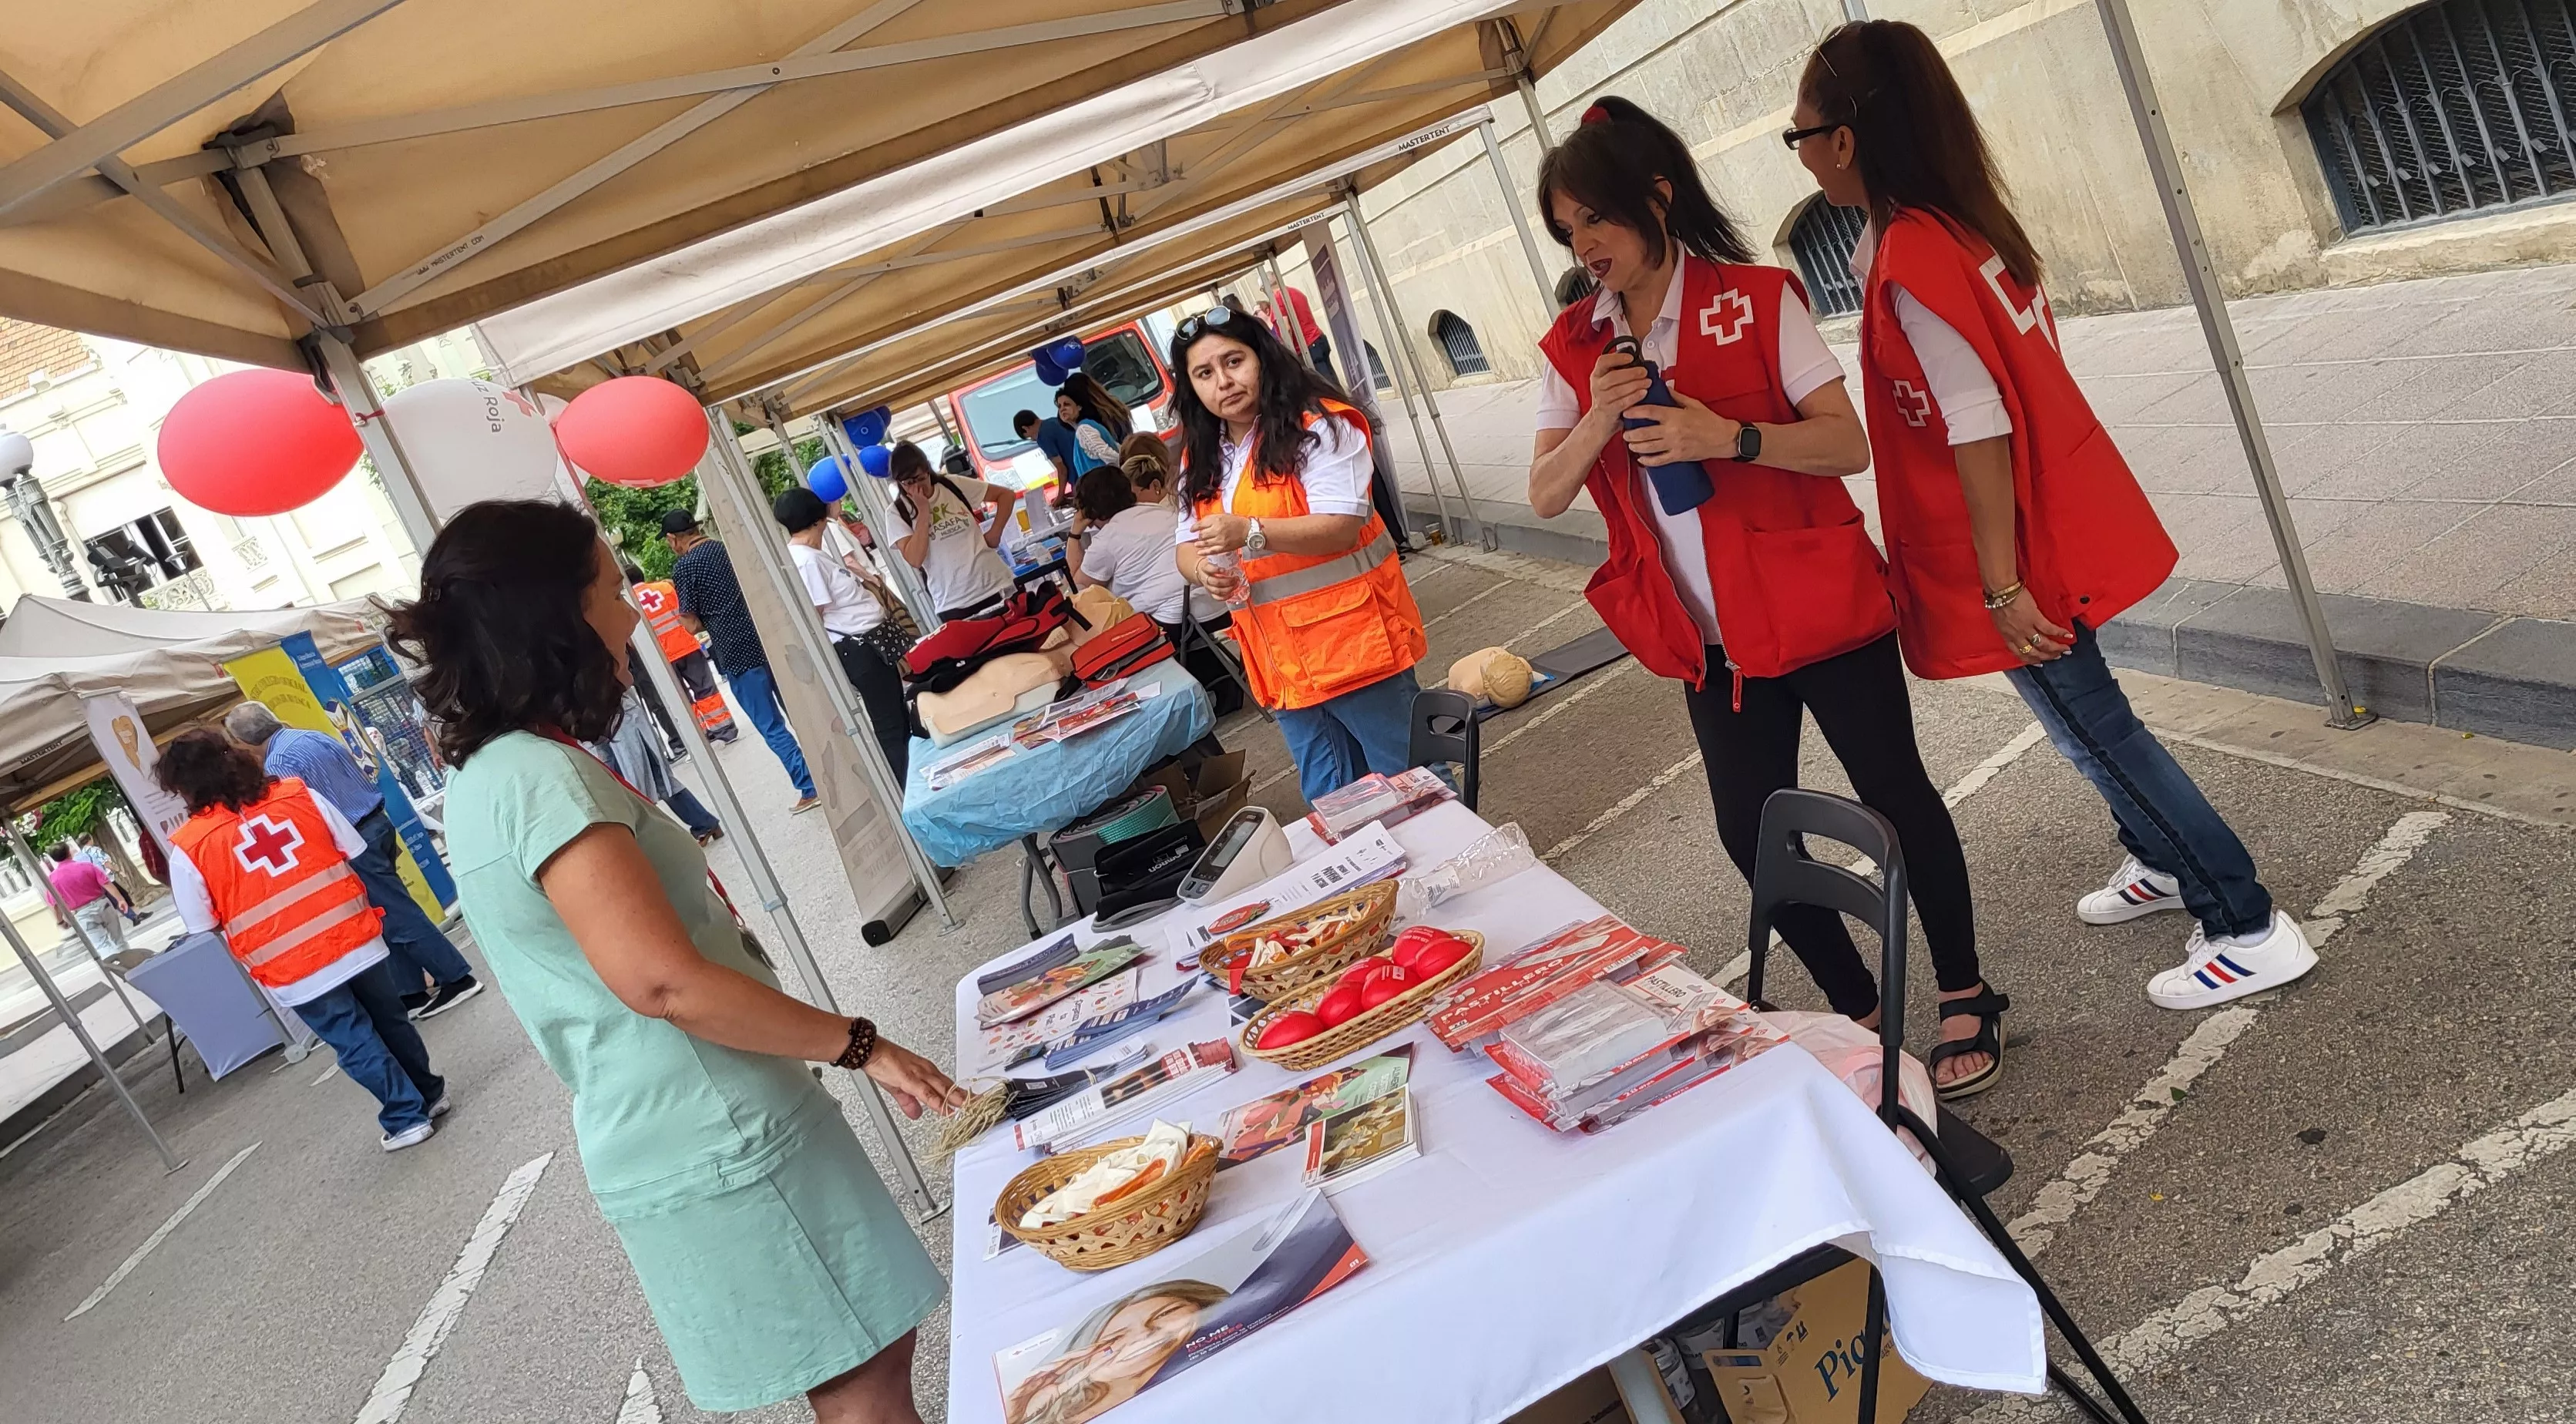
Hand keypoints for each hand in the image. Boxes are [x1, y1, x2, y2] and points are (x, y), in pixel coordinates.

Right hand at [863, 1038, 972, 1117]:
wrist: (872, 1050)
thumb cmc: (885, 1063)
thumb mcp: (899, 1087)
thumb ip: (909, 1102)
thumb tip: (917, 1114)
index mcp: (927, 1072)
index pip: (949, 1085)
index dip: (962, 1094)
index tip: (974, 1102)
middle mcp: (927, 1072)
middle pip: (951, 1087)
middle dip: (967, 1097)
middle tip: (982, 1105)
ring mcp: (920, 1074)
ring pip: (943, 1089)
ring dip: (958, 1099)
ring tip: (971, 1108)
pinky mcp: (910, 1079)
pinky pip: (927, 1093)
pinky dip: (938, 1102)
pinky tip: (946, 1110)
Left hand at [1193, 513, 1252, 555]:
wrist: (1247, 530)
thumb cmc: (1235, 521)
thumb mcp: (1222, 515)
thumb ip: (1211, 519)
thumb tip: (1200, 523)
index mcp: (1216, 520)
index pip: (1200, 524)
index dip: (1194, 528)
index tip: (1192, 529)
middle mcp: (1217, 530)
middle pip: (1202, 534)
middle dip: (1199, 536)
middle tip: (1199, 536)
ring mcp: (1220, 540)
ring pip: (1205, 543)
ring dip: (1199, 544)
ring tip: (1196, 544)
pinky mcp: (1223, 547)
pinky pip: (1211, 551)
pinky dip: (1204, 552)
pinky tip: (1199, 552)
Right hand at [1198, 557, 1244, 600]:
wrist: (1201, 571)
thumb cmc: (1210, 563)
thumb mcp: (1213, 558)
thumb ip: (1221, 556)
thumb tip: (1237, 553)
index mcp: (1204, 567)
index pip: (1208, 569)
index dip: (1215, 570)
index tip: (1224, 569)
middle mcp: (1205, 578)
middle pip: (1213, 581)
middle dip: (1226, 581)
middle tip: (1235, 579)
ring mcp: (1207, 586)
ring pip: (1216, 590)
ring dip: (1227, 589)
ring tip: (1235, 585)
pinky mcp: (1210, 592)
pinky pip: (1216, 597)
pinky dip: (1225, 597)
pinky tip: (1232, 593)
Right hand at [1588, 349, 1651, 416]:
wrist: (1601, 420)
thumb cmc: (1609, 397)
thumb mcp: (1610, 382)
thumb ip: (1620, 371)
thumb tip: (1639, 361)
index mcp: (1597, 375)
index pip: (1603, 361)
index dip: (1617, 358)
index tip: (1630, 358)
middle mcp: (1597, 386)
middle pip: (1612, 377)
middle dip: (1631, 373)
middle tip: (1644, 372)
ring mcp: (1601, 399)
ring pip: (1618, 390)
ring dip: (1635, 385)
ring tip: (1647, 382)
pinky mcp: (1608, 411)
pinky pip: (1622, 403)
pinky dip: (1634, 397)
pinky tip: (1643, 393)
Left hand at [1621, 392, 1739, 466]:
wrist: (1723, 438)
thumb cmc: (1709, 419)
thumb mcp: (1693, 403)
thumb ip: (1676, 396)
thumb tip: (1663, 387)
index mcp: (1674, 415)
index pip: (1650, 412)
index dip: (1635, 412)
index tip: (1626, 412)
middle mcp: (1672, 430)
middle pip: (1645, 433)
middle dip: (1631, 434)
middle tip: (1625, 433)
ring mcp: (1674, 445)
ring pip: (1649, 448)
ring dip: (1636, 447)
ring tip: (1630, 445)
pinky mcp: (1678, 456)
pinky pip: (1659, 460)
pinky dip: (1648, 461)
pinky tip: (1641, 459)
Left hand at [1992, 588, 2073, 663]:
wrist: (2001, 592)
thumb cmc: (1998, 603)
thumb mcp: (1999, 622)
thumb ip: (2008, 630)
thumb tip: (2015, 633)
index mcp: (2007, 637)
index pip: (2020, 654)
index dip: (2031, 660)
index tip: (2040, 663)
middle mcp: (2018, 636)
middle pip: (2034, 652)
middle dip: (2047, 656)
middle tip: (2057, 656)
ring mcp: (2027, 628)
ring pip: (2044, 644)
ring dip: (2056, 648)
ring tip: (2065, 649)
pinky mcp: (2035, 618)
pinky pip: (2050, 629)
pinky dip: (2060, 633)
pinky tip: (2068, 636)